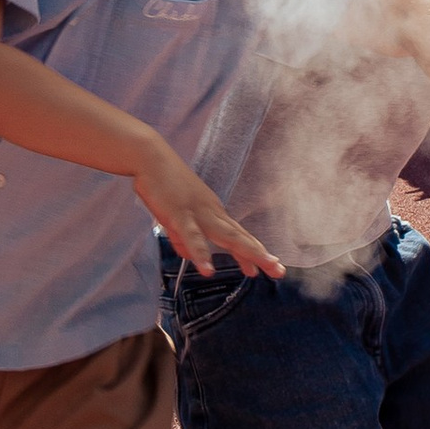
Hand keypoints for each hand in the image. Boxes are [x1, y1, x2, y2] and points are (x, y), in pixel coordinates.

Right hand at [135, 148, 284, 281]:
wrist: (150, 157)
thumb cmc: (163, 183)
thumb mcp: (175, 215)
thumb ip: (182, 237)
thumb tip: (187, 255)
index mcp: (212, 211)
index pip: (237, 234)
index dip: (253, 250)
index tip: (268, 264)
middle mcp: (211, 212)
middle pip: (240, 236)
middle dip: (260, 254)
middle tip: (279, 270)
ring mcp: (198, 212)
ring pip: (226, 236)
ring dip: (243, 253)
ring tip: (256, 271)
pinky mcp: (180, 214)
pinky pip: (193, 237)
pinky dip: (201, 254)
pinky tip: (208, 270)